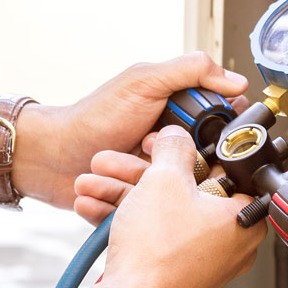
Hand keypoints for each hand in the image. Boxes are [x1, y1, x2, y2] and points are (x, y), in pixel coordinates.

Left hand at [11, 52, 248, 213]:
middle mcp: (172, 151)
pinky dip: (134, 207)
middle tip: (152, 153)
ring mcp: (158, 180)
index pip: (221, 131)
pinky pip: (152, 216)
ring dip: (150, 186)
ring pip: (180, 196)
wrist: (51, 155)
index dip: (222, 138)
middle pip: (207, 168)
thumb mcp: (144, 81)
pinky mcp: (142, 207)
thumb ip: (190, 71)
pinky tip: (114, 192)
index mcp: (179, 119)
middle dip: (184, 167)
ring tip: (125, 170)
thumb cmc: (93, 117)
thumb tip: (236, 80)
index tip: (210, 140)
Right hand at [87, 126, 265, 287]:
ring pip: (163, 215)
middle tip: (117, 162)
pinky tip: (92, 210)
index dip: (192, 151)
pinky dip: (127, 223)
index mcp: (245, 219)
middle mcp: (229, 245)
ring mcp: (201, 263)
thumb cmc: (158, 255)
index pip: (226, 172)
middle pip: (186, 192)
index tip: (167, 144)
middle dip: (141, 174)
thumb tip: (177, 138)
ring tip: (92, 185)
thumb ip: (174, 149)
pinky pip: (153, 239)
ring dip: (123, 196)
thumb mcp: (164, 180)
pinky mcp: (175, 276)